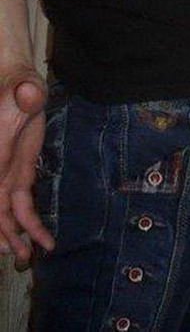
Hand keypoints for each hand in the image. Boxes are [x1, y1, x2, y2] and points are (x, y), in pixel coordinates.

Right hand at [0, 68, 53, 263]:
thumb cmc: (18, 87)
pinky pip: (19, 200)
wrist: (18, 84)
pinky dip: (27, 218)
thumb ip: (27, 95)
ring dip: (14, 233)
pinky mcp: (18, 170)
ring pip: (5, 210)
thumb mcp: (24, 89)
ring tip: (28, 253)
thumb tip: (29, 94)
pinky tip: (37, 232)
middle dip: (4, 233)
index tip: (6, 237)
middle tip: (21, 254)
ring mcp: (5, 172)